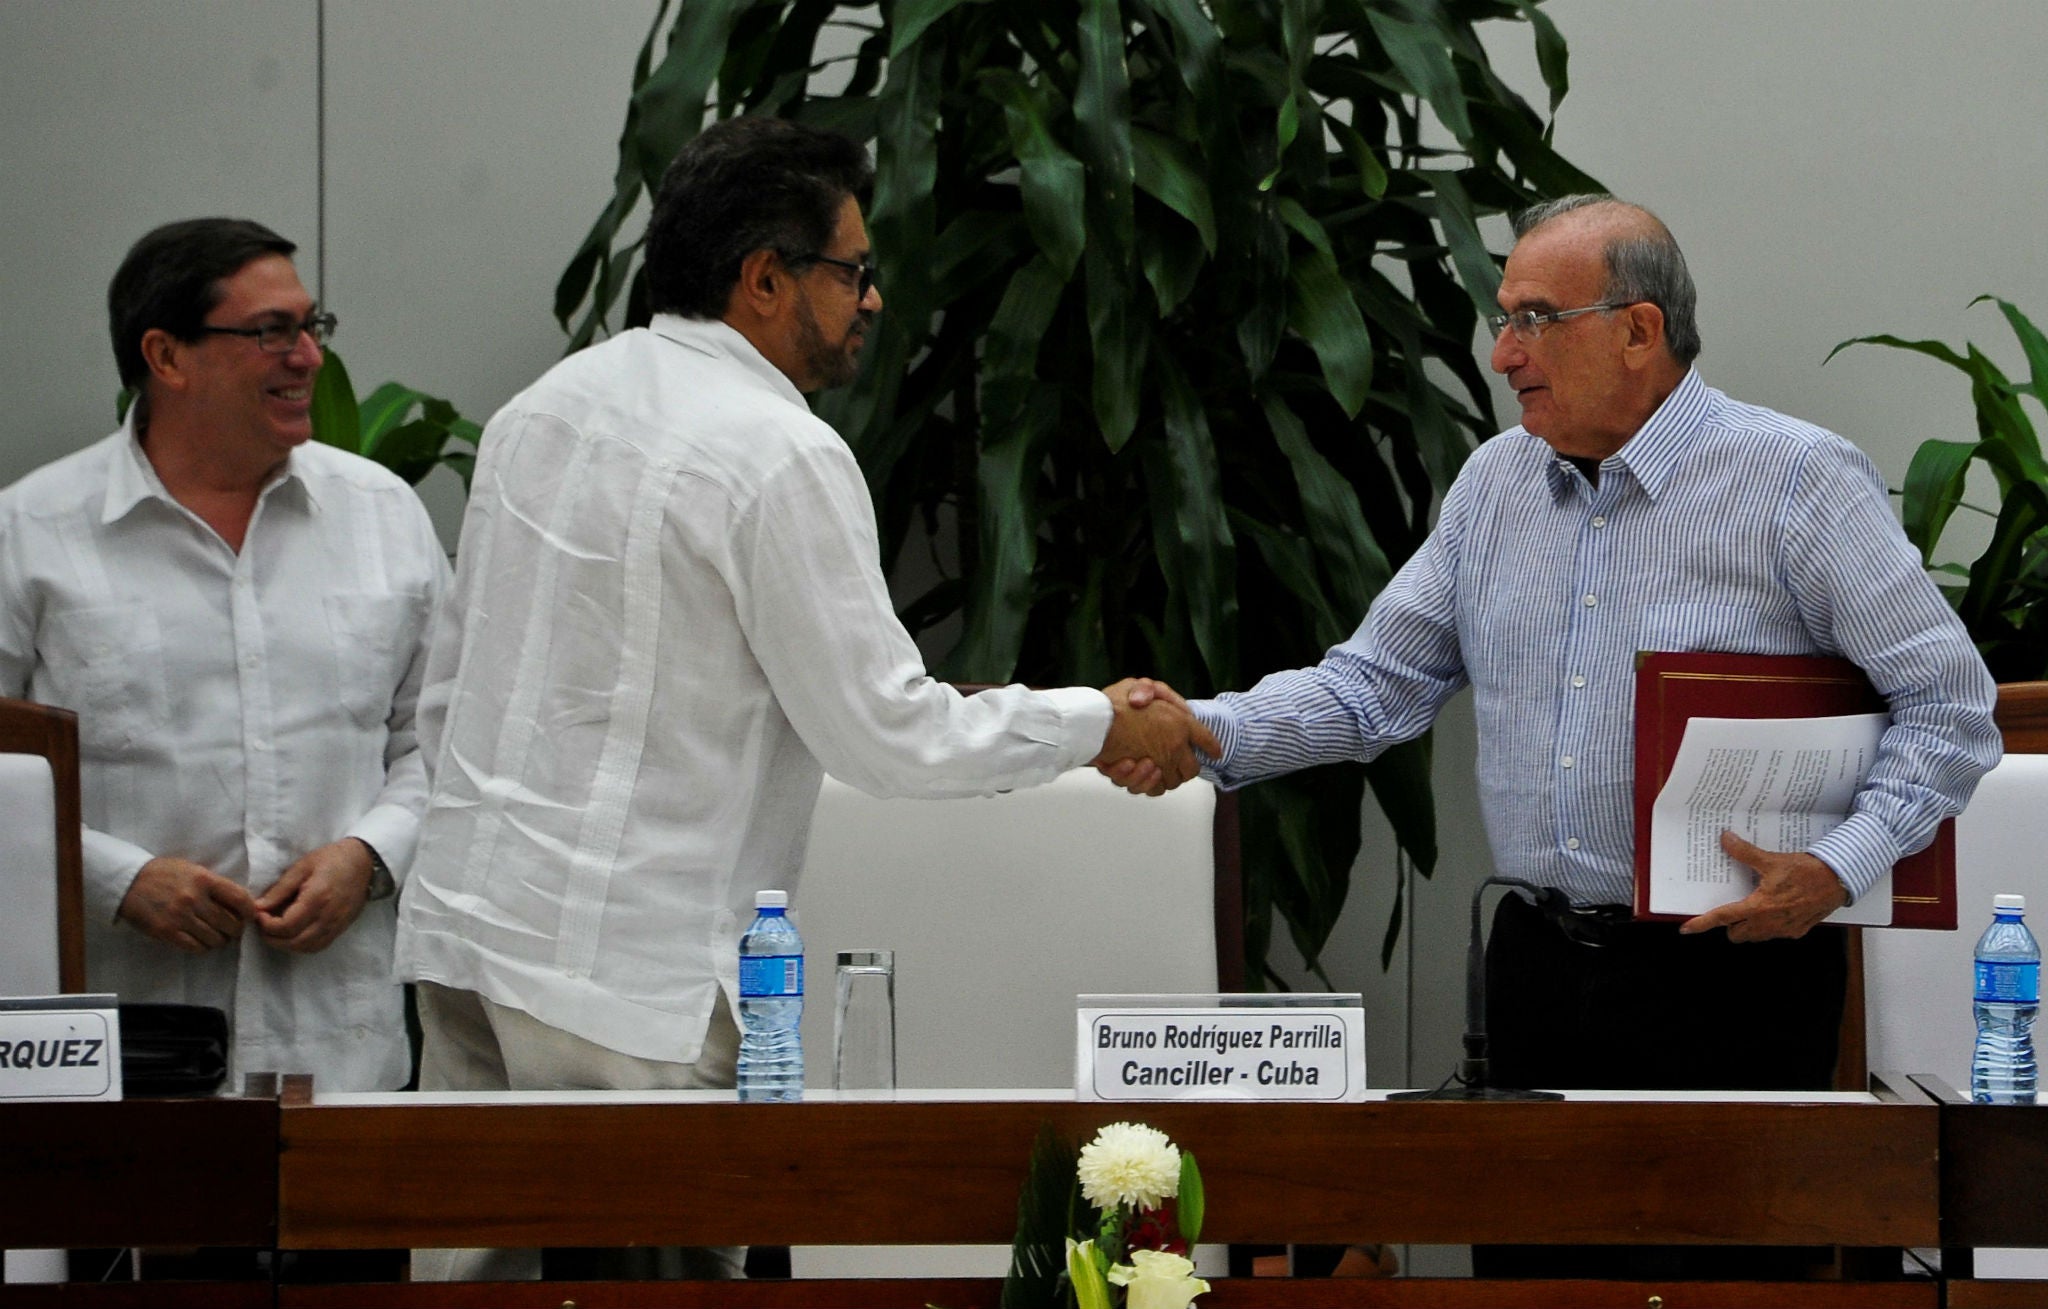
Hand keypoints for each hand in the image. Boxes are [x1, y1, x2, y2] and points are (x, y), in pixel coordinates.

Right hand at [118, 857, 258, 953]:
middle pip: (230, 923)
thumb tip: (239, 903)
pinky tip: (202, 942)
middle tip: (233, 930)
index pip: (240, 899)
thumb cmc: (164, 874)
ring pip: (215, 938)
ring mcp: (180, 917)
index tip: (249, 916)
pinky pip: (195, 947)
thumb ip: (214, 885)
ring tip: (217, 937)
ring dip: (220, 941)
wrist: (128, 881)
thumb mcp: (192, 870)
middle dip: (236, 930)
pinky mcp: (166, 932)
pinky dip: (203, 947)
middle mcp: (194, 898)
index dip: (250, 911)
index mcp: (204, 879)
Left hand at [254, 838, 377, 953]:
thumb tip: (258, 907)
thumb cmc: (331, 858)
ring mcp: (337, 925)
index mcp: (317, 898)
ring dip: (286, 945)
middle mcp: (328, 916)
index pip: (286, 925)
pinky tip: (294, 935)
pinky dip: (302, 946)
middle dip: (272, 938)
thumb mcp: (302, 867)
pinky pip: (319, 946)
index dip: (266, 925)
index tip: (258, 915)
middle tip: (262, 926)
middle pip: (294, 942)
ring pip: (306, 948)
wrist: (365, 862)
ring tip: (275, 932)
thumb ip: (280, 889)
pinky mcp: (341, 928)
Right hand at [1092, 678, 1220, 795]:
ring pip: (1173, 781)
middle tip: (1178, 762)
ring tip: (1154, 766)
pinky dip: (1150, 784)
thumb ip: (1149, 691)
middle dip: (1187, 768)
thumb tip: (1157, 707)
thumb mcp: (1133, 686)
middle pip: (1192, 768)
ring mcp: (1160, 762)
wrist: (1091, 724)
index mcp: (1179, 723)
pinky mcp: (1143, 776)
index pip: (1206, 739)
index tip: (1215, 752)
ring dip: (1167, 777)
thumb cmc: (1111, 704)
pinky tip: (1142, 774)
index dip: (1212, 747)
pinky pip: (1154, 789)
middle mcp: (1174, 746)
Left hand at [1680, 830, 1850, 941]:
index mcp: (1759, 907)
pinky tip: (1775, 909)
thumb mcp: (1772, 860)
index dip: (1702, 924)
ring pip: (1756, 936)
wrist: (1839, 881)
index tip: (1686, 929)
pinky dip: (1770, 925)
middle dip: (1730, 925)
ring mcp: (1784, 930)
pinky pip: (1775, 934)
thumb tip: (1726, 839)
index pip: (1723, 917)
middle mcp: (1769, 924)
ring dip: (1749, 926)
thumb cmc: (1807, 872)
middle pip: (1737, 934)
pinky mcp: (1798, 931)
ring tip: (1753, 906)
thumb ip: (1745, 852)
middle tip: (1732, 908)